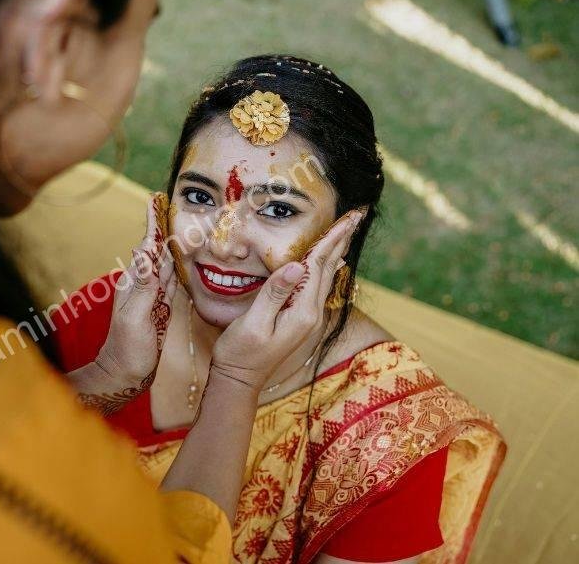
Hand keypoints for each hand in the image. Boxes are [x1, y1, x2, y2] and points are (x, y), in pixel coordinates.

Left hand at [95, 193, 178, 388]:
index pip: (146, 247)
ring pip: (165, 263)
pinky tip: (180, 258)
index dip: (153, 224)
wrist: (125, 373)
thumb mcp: (135, 318)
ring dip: (171, 242)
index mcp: (135, 283)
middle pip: (156, 250)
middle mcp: (142, 285)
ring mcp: (152, 295)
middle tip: (169, 202)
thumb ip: (143, 287)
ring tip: (179, 222)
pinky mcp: (161, 306)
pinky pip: (170, 280)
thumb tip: (144, 254)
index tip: (155, 200)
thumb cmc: (128, 349)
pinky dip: (176, 265)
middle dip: (163, 226)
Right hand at [210, 209, 364, 391]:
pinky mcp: (299, 319)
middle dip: (342, 239)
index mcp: (302, 312)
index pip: (319, 266)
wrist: (239, 381)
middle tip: (357, 215)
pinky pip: (317, 286)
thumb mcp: (254, 323)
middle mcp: (311, 314)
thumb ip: (274, 293)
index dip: (332, 239)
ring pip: (325, 276)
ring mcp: (307, 318)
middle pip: (328, 268)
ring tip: (348, 230)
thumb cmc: (240, 352)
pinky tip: (333, 261)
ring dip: (336, 250)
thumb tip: (296, 265)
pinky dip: (325, 266)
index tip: (348, 218)